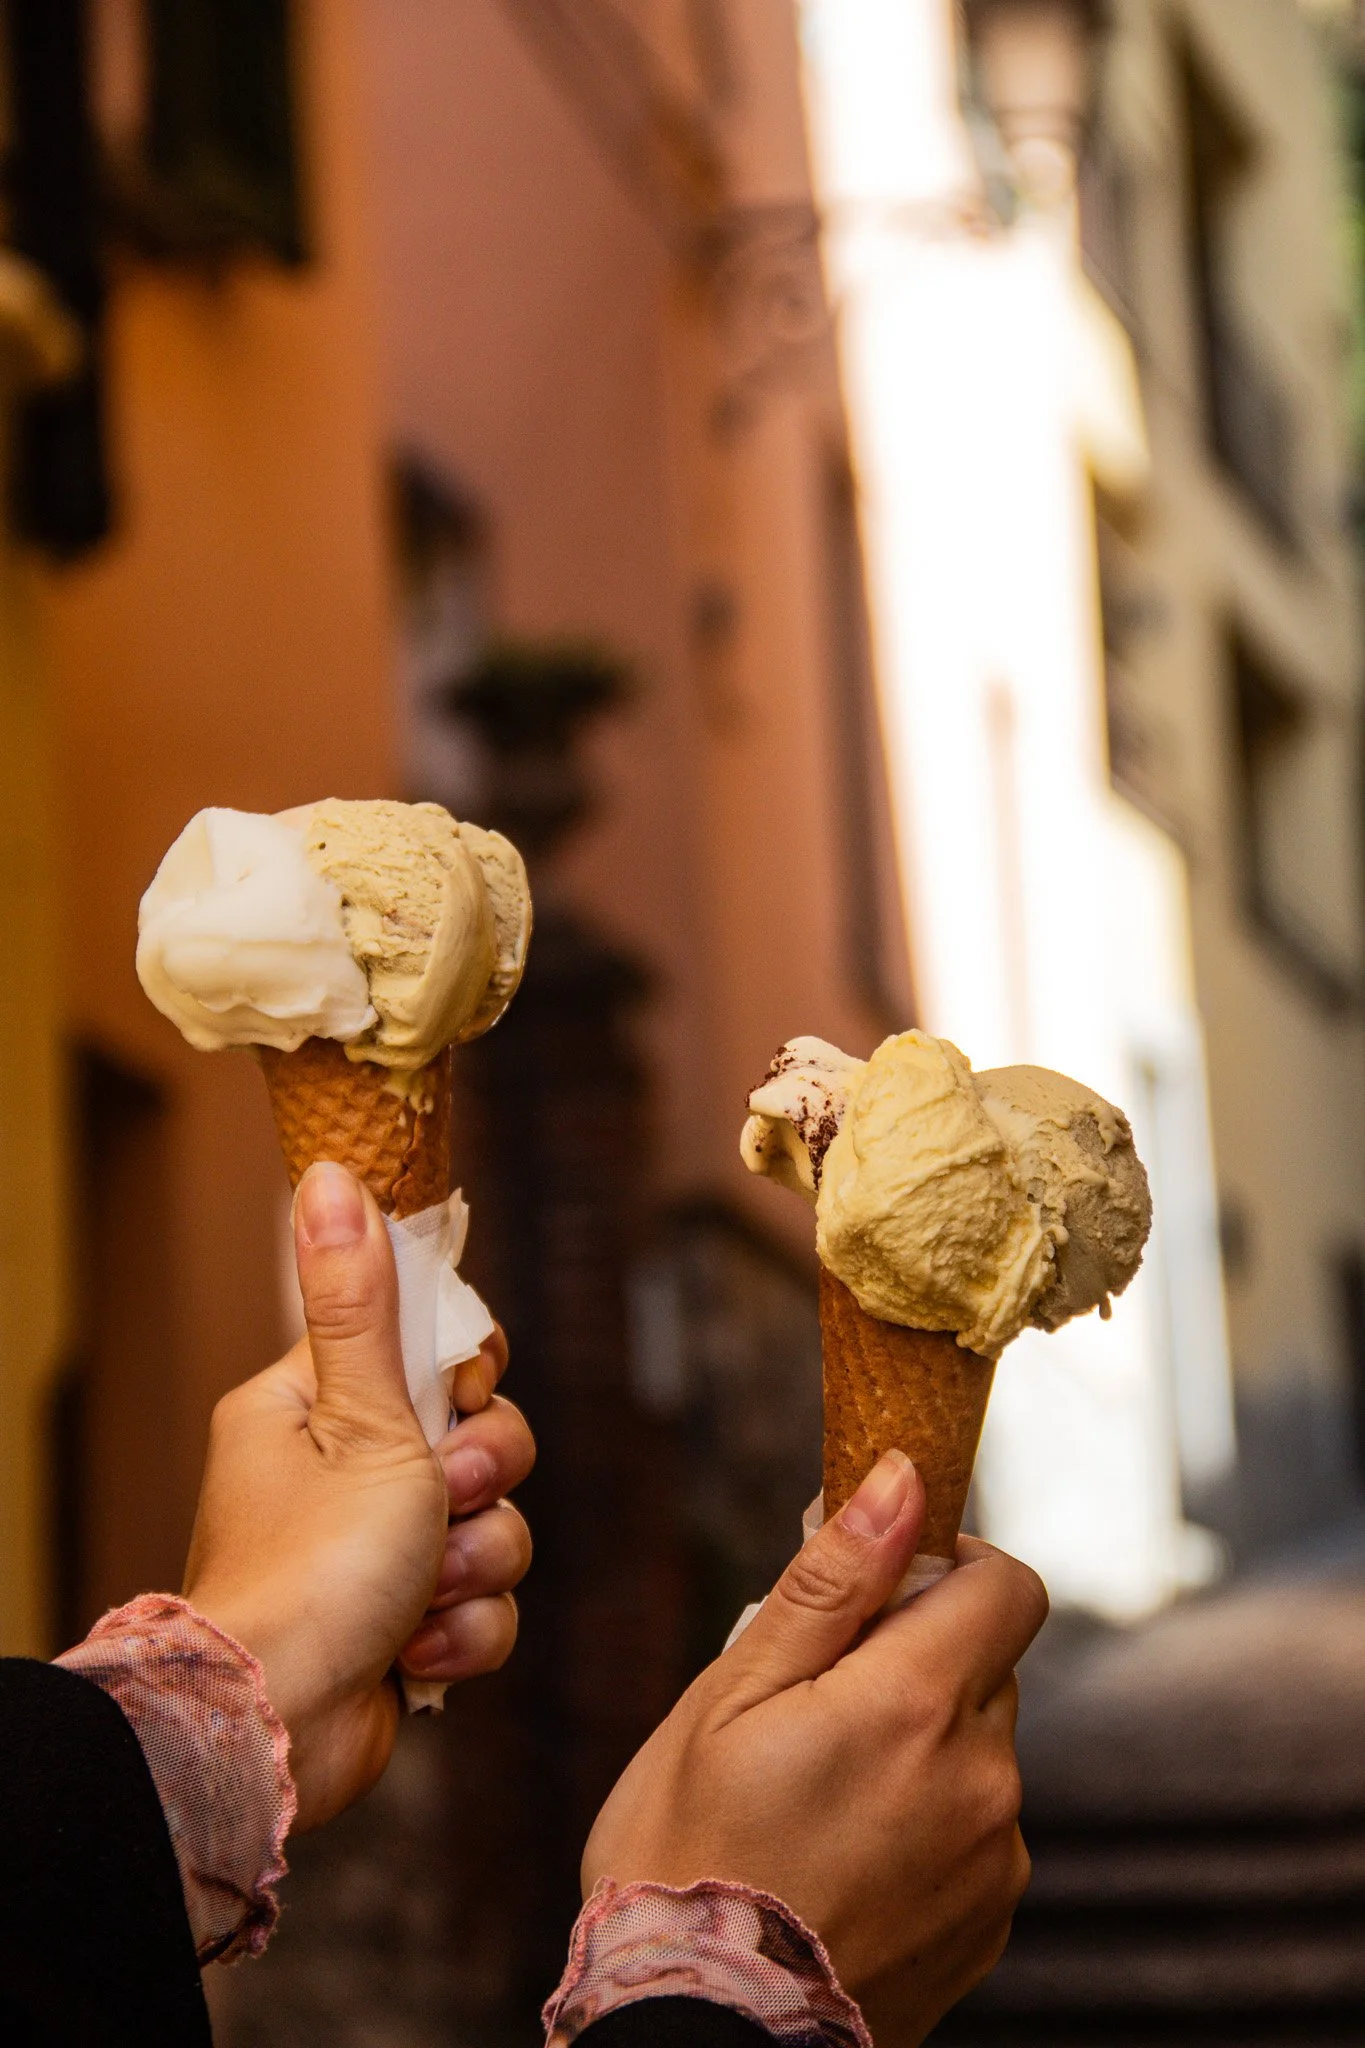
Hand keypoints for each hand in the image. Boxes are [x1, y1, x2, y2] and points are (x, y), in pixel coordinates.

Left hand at [182, 1161, 534, 1830]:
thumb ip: (362, 1302)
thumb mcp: (360, 1416)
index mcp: (311, 1408)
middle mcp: (340, 1475)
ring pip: (495, 1527)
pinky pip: (483, 1604)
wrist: (280, 1729)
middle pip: (482, 1438)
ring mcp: (372, 1555)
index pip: (429, 1348)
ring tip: (424, 1595)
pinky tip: (418, 1652)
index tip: (461, 1395)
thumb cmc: (313, 1566)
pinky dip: (464, 1632)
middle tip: (445, 1500)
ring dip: (478, 1565)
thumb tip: (330, 1175)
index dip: (470, 1375)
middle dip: (484, 1481)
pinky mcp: (401, 1626)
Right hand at [582, 1451, 1046, 2040]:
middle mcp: (982, 1778)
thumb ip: (833, 1581)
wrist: (696, 2037)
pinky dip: (925, 1817)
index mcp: (918, 1704)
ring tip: (814, 1793)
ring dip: (919, 1739)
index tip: (884, 1584)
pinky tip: (840, 1855)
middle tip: (813, 1699)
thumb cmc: (689, 1853)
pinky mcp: (989, 1922)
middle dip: (915, 1654)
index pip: (1008, 1585)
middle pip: (986, 1661)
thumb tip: (902, 1480)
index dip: (953, 1564)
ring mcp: (993, 1859)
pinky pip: (975, 1826)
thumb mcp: (733, 1694)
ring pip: (977, 1745)